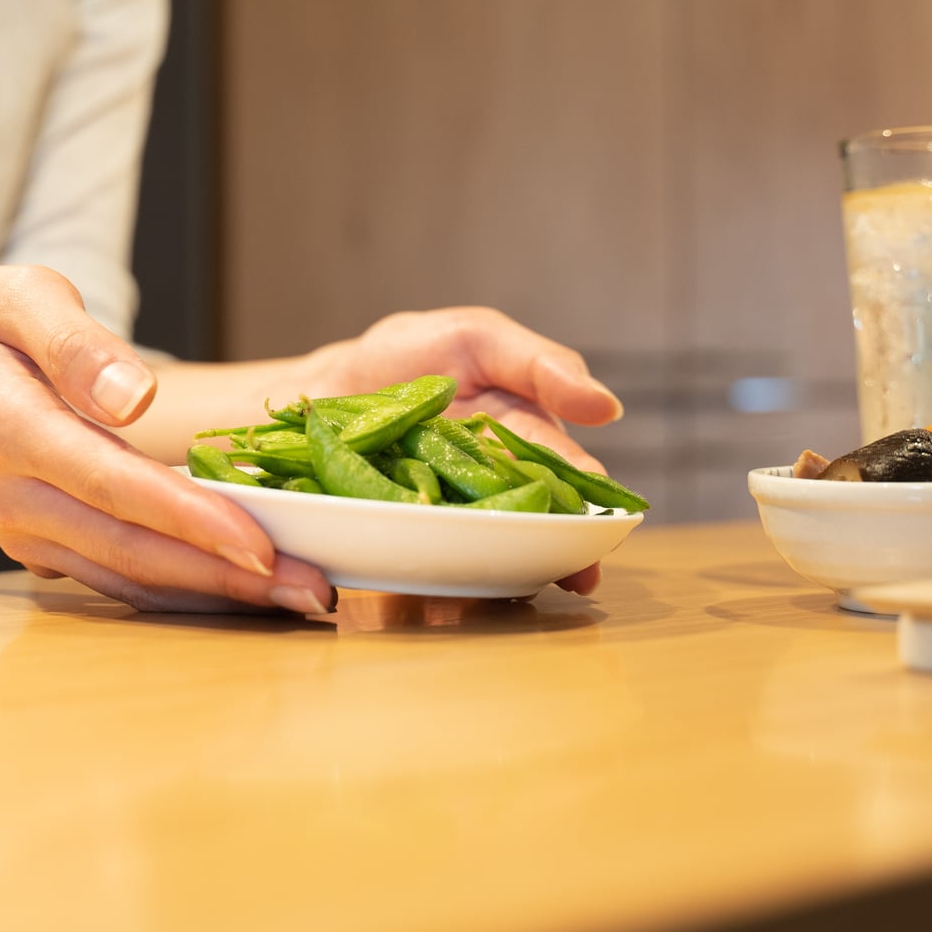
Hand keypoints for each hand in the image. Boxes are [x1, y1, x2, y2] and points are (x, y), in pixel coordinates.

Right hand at [0, 266, 335, 615]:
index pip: (114, 485)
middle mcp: (15, 496)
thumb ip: (75, 342)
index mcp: (11, 430)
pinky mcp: (42, 546)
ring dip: (213, 595)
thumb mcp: (18, 295)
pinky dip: (181, 591)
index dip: (189, 520)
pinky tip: (245, 592)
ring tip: (298, 600)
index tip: (259, 545)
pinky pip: (116, 579)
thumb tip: (133, 396)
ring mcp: (25, 530)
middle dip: (225, 576)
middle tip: (312, 591)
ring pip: (127, 577)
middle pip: (131, 549)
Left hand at [299, 308, 625, 594]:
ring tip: (520, 586)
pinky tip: (446, 592)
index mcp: (523, 442)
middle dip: (559, 548)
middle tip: (577, 572)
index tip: (600, 524)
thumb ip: (542, 367)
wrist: (322, 388)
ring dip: (507, 570)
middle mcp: (493, 488)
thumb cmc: (410, 356)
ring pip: (489, 550)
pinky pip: (425, 560)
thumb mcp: (480, 339)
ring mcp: (448, 518)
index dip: (586, 500)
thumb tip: (609, 408)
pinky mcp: (403, 538)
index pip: (564, 474)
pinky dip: (437, 573)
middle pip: (534, 521)